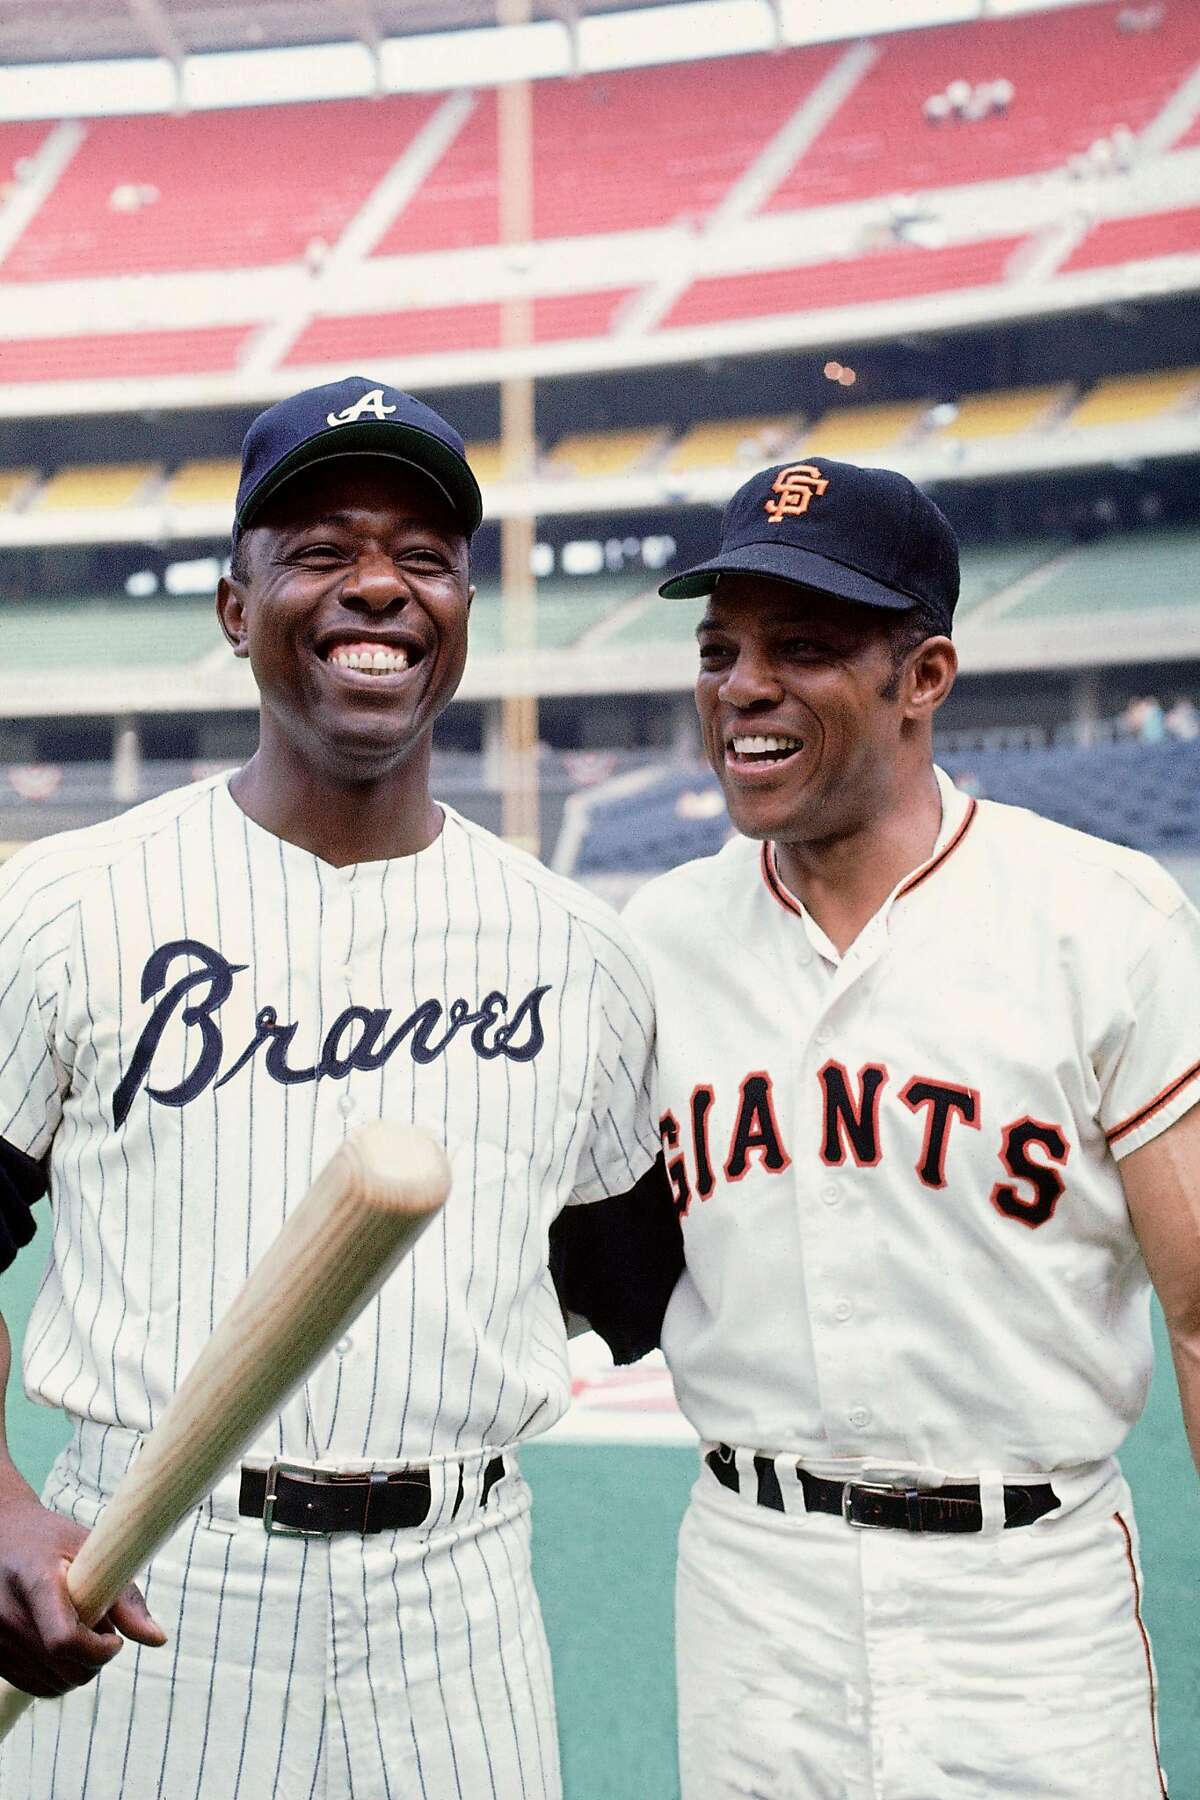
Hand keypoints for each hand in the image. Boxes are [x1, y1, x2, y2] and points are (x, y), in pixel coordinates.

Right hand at [0, 1482, 165, 1697]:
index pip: (63, 1641)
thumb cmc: (51, 1538)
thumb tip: (158, 1640)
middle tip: (104, 1630)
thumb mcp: (90, 1551)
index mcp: (35, 1582)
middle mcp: (7, 1615)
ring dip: (77, 1669)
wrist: (1, 1535)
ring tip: (81, 1631)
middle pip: (62, 1669)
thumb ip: (124, 1596)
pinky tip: (63, 1645)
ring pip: (50, 1685)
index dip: (98, 1651)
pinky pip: (33, 1685)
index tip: (116, 1639)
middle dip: (95, 1661)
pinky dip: (56, 1676)